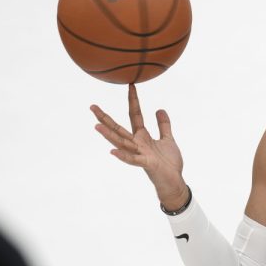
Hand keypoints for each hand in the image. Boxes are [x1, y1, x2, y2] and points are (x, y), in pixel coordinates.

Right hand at [91, 84, 188, 209]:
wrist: (174, 181)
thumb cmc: (169, 162)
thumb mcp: (168, 139)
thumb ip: (163, 125)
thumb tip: (159, 109)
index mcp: (142, 137)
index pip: (135, 115)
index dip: (133, 100)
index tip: (131, 85)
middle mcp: (137, 144)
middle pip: (119, 128)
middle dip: (105, 118)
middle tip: (92, 106)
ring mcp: (139, 154)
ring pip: (121, 142)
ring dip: (109, 135)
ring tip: (96, 126)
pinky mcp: (145, 163)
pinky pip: (132, 159)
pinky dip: (123, 155)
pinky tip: (112, 151)